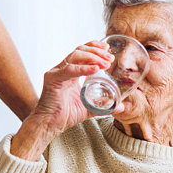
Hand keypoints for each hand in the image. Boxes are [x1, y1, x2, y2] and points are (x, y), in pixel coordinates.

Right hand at [11, 41, 115, 160]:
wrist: (50, 124)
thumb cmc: (65, 115)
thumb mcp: (89, 108)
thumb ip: (104, 106)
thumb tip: (122, 107)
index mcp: (69, 73)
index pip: (81, 52)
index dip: (94, 48)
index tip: (107, 50)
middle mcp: (62, 69)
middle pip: (79, 51)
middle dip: (96, 52)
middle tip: (110, 58)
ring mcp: (56, 72)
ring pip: (75, 55)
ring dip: (92, 57)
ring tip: (105, 63)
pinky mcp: (52, 79)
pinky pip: (69, 70)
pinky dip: (83, 68)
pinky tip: (95, 69)